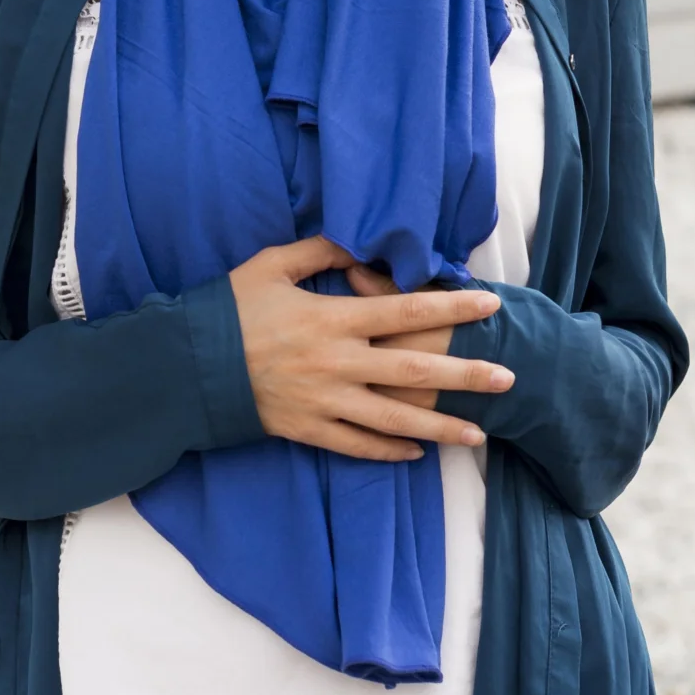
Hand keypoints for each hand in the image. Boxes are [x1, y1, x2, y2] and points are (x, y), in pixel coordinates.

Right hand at [229, 237, 511, 463]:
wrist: (185, 365)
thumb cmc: (228, 309)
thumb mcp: (271, 266)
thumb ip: (319, 251)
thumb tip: (358, 241)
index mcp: (333, 318)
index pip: (407, 310)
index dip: (452, 306)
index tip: (489, 304)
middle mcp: (338, 362)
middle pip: (415, 371)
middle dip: (465, 376)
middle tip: (508, 381)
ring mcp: (325, 401)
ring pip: (395, 420)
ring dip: (441, 428)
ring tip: (478, 435)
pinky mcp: (307, 429)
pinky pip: (357, 445)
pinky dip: (389, 451)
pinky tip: (416, 452)